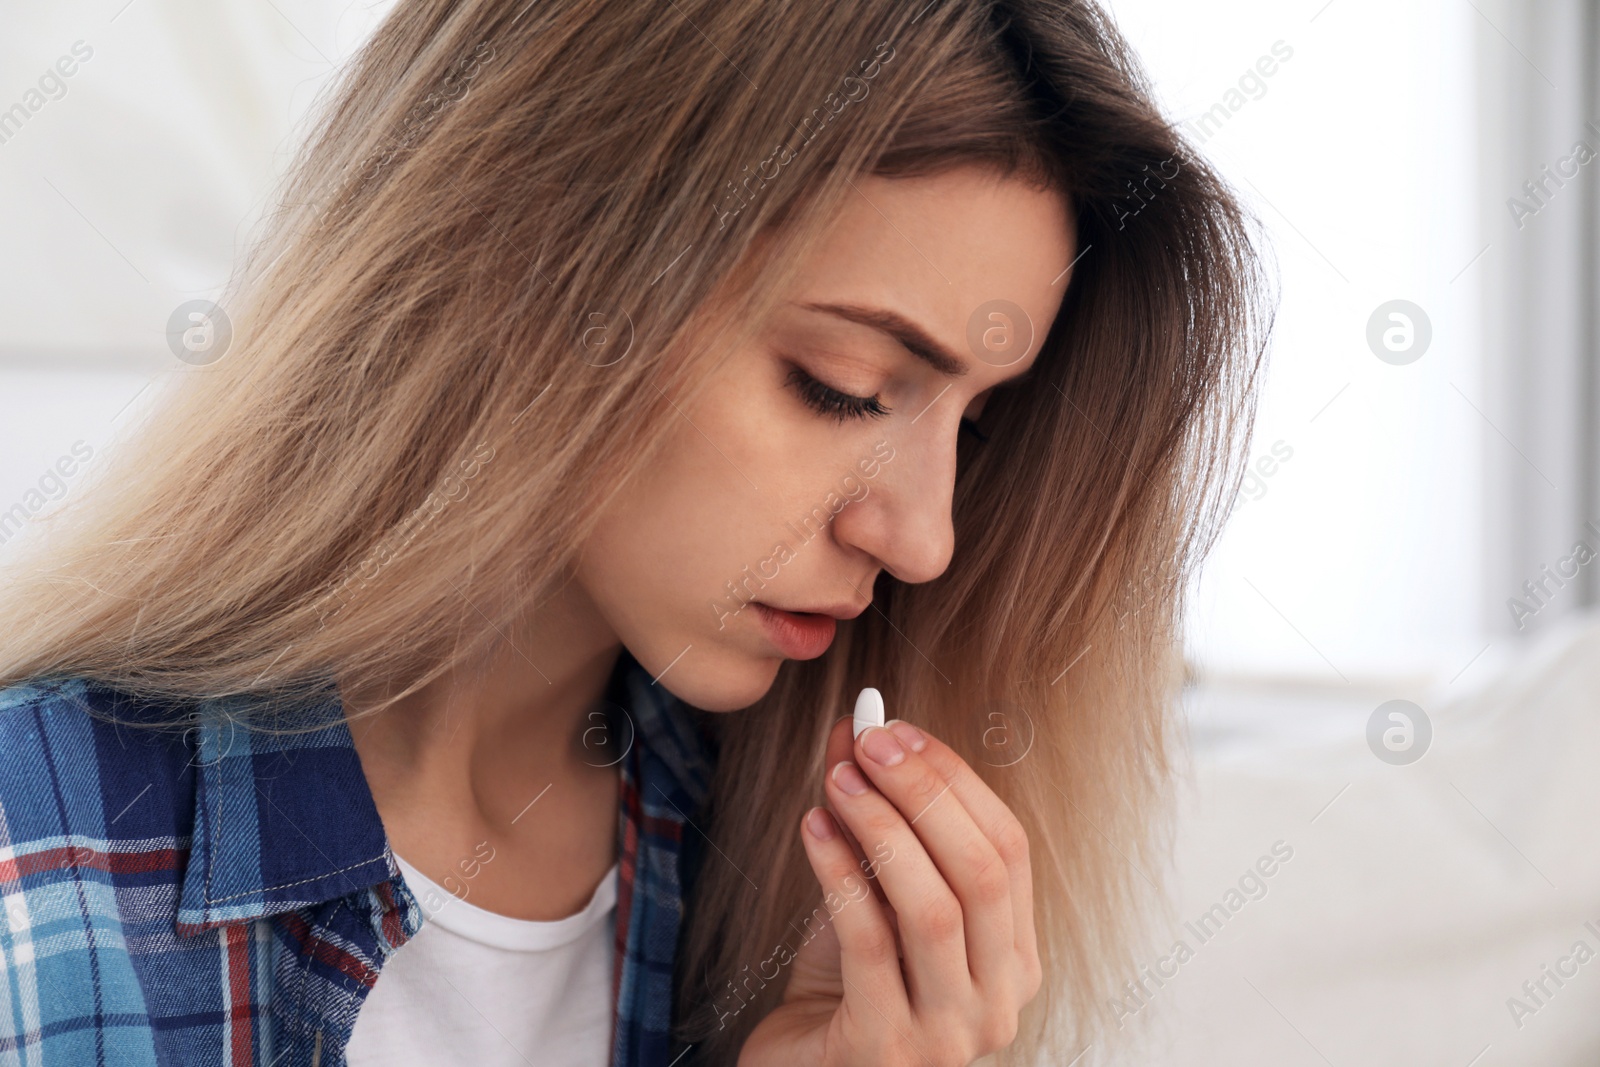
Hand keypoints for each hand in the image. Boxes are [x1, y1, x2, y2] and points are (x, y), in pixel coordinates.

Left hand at [737, 716, 1040, 1066]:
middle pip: (982, 873)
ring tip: (838, 779)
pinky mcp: (885, 1050)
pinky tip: (813, 829)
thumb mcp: (873, 893)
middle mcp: (997, 1001)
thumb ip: (877, 815)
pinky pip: (869, 944)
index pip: (1009, 849)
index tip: (898, 730)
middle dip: (925, 794)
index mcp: (1014, 959)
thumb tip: (860, 723)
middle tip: (869, 743)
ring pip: (934, 909)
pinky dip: (841, 874)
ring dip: (883, 828)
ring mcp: (948, 1034)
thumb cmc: (849, 985)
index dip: (955, 781)